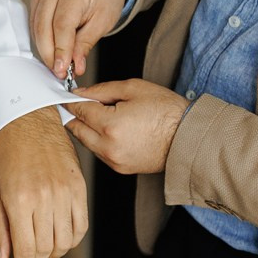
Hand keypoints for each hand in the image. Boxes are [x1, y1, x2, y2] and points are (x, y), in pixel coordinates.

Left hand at [0, 109, 88, 257]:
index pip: (26, 249)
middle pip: (47, 249)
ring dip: (55, 253)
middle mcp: (44, 198)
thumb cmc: (4, 154)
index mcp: (18, 200)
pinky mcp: (79, 187)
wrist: (28, 119)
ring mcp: (65, 192)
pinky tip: (61, 237)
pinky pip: (81, 225)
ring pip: (66, 241)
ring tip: (44, 248)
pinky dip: (72, 238)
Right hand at [29, 0, 129, 81]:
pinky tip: (50, 49)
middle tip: (59, 71)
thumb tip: (75, 65)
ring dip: (44, 48)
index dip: (60, 50)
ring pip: (35, 26)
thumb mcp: (103, 21)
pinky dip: (41, 38)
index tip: (62, 69)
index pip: (62, 25)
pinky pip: (33, 21)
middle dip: (49, 54)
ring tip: (57, 63)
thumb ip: (85, 44)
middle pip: (43, 26)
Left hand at [65, 80, 189, 175]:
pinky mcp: (120, 168)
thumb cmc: (168, 112)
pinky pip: (99, 153)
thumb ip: (102, 90)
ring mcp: (114, 161)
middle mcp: (109, 147)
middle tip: (79, 103)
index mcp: (111, 125)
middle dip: (74, 114)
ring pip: (85, 142)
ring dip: (86, 128)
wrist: (189, 137)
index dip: (70, 100)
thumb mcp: (133, 89)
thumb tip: (81, 92)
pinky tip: (110, 129)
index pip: (78, 110)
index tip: (67, 95)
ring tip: (100, 114)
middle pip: (76, 129)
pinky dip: (98, 141)